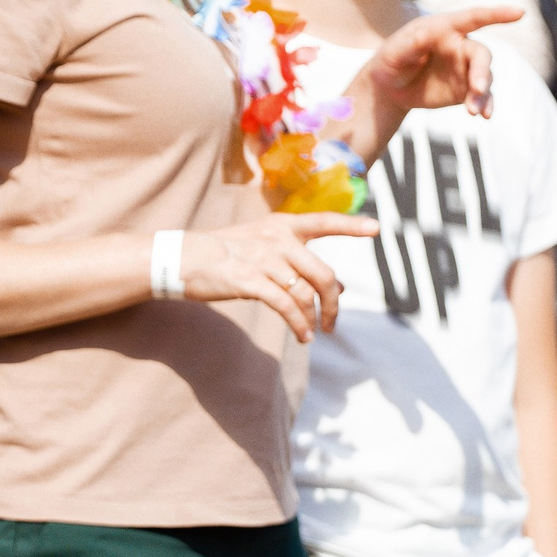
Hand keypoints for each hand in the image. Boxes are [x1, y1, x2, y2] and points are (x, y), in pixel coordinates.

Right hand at [181, 214, 378, 342]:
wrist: (180, 258)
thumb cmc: (222, 254)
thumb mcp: (261, 247)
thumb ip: (296, 262)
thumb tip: (336, 287)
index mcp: (280, 225)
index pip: (322, 221)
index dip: (350, 225)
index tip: (376, 228)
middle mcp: (276, 238)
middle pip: (324, 274)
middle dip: (334, 303)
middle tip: (333, 322)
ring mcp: (263, 259)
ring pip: (306, 294)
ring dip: (314, 319)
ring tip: (313, 333)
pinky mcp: (250, 280)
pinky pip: (287, 307)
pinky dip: (299, 325)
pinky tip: (303, 335)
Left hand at [346, 6, 524, 152]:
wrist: (390, 86)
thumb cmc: (391, 59)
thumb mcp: (395, 50)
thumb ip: (411, 43)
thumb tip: (426, 34)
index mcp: (444, 28)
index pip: (472, 18)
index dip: (496, 14)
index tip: (520, 12)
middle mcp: (461, 46)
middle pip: (481, 55)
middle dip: (482, 71)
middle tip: (478, 88)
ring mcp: (466, 69)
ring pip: (485, 78)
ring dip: (482, 94)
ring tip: (473, 111)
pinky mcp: (467, 89)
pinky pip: (483, 96)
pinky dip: (486, 105)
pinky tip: (485, 116)